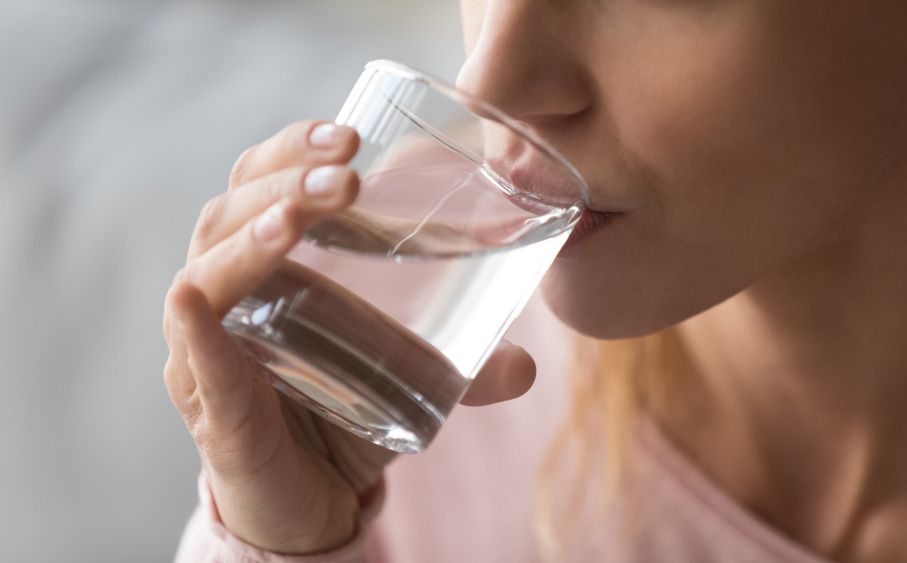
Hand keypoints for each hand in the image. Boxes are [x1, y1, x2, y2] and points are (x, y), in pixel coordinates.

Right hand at [162, 120, 536, 553]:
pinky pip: (193, 356)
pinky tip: (200, 302)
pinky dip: (196, 327)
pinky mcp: (210, 405)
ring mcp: (208, 348)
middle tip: (345, 168)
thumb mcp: (409, 377)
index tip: (352, 135)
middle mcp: (227, 294)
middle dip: (285, 178)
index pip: (262, 182)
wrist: (309, 500)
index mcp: (268, 264)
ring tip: (301, 216)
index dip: (295, 149)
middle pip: (231, 209)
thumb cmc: (344, 415)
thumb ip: (465, 367)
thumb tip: (527, 365)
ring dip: (252, 234)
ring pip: (206, 270)